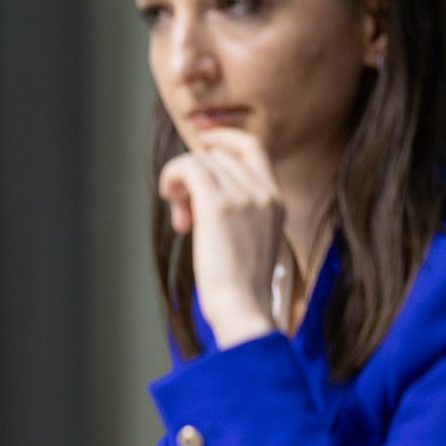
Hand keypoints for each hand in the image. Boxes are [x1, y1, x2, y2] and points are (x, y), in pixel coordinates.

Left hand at [158, 127, 285, 347]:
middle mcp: (265, 192)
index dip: (223, 138)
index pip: (252, 147)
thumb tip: (198, 189)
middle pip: (218, 156)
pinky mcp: (219, 204)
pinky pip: (189, 167)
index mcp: (276, 200)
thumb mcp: (248, 240)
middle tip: (184, 211)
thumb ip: (236, 211)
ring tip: (182, 219)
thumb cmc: (239, 286)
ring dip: (180, 183)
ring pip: (201, 161)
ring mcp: (245, 196)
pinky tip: (169, 197)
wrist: (242, 307)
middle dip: (194, 177)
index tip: (201, 141)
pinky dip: (172, 176)